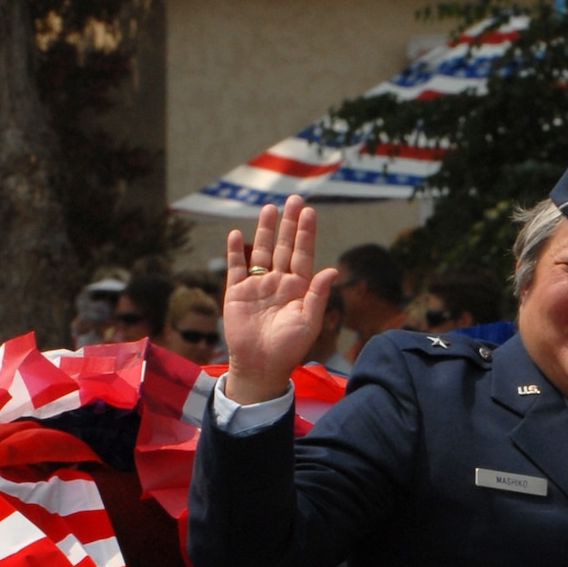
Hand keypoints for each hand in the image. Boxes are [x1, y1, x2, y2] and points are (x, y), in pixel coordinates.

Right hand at [222, 197, 338, 404]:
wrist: (260, 367)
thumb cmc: (288, 348)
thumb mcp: (309, 322)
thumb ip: (318, 295)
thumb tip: (332, 270)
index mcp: (298, 289)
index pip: (303, 255)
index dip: (305, 234)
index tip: (308, 212)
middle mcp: (278, 283)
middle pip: (283, 246)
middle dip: (288, 224)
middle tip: (294, 199)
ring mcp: (257, 286)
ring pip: (261, 251)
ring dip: (264, 230)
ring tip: (269, 208)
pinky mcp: (237, 292)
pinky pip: (236, 267)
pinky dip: (235, 251)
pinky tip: (235, 234)